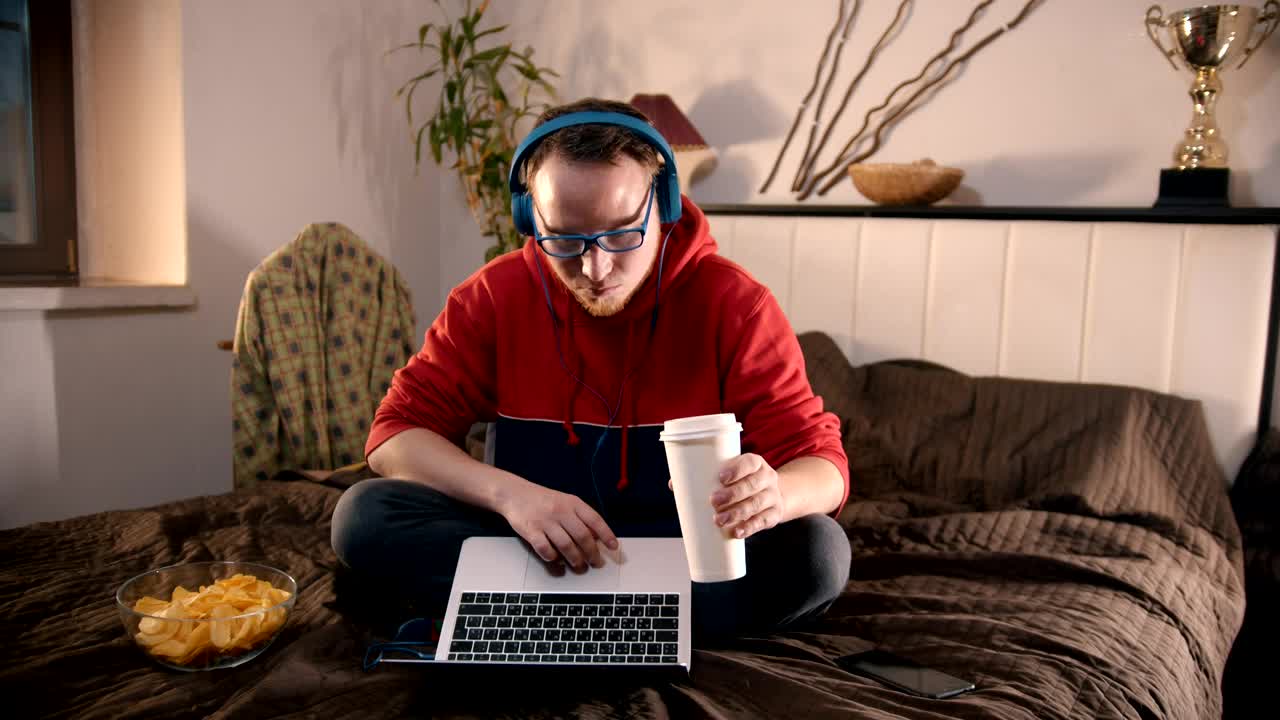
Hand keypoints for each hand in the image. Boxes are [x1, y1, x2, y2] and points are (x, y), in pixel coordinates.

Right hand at [498, 481, 618, 571]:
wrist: (514, 493)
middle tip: (596, 562)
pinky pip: (545, 549)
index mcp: (572, 502)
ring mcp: (545, 521)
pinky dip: (553, 558)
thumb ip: (580, 516)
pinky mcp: (530, 531)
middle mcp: (560, 511)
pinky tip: (557, 560)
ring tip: (579, 565)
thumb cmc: (542, 499)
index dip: (606, 534)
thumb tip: (597, 536)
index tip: (613, 547)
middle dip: (592, 553)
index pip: (594, 520)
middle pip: (582, 536)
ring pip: (566, 545)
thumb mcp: (565, 501)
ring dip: (575, 559)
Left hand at [710, 453, 783, 539]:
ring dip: (737, 512)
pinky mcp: (774, 514)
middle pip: (752, 485)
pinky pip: (763, 521)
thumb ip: (713, 477)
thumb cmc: (743, 482)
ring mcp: (773, 496)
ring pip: (756, 504)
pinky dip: (749, 527)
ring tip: (719, 520)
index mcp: (757, 464)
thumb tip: (678, 486)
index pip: (750, 463)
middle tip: (713, 501)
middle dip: (732, 494)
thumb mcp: (735, 474)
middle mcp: (768, 478)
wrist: (771, 496)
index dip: (737, 470)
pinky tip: (737, 531)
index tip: (721, 478)